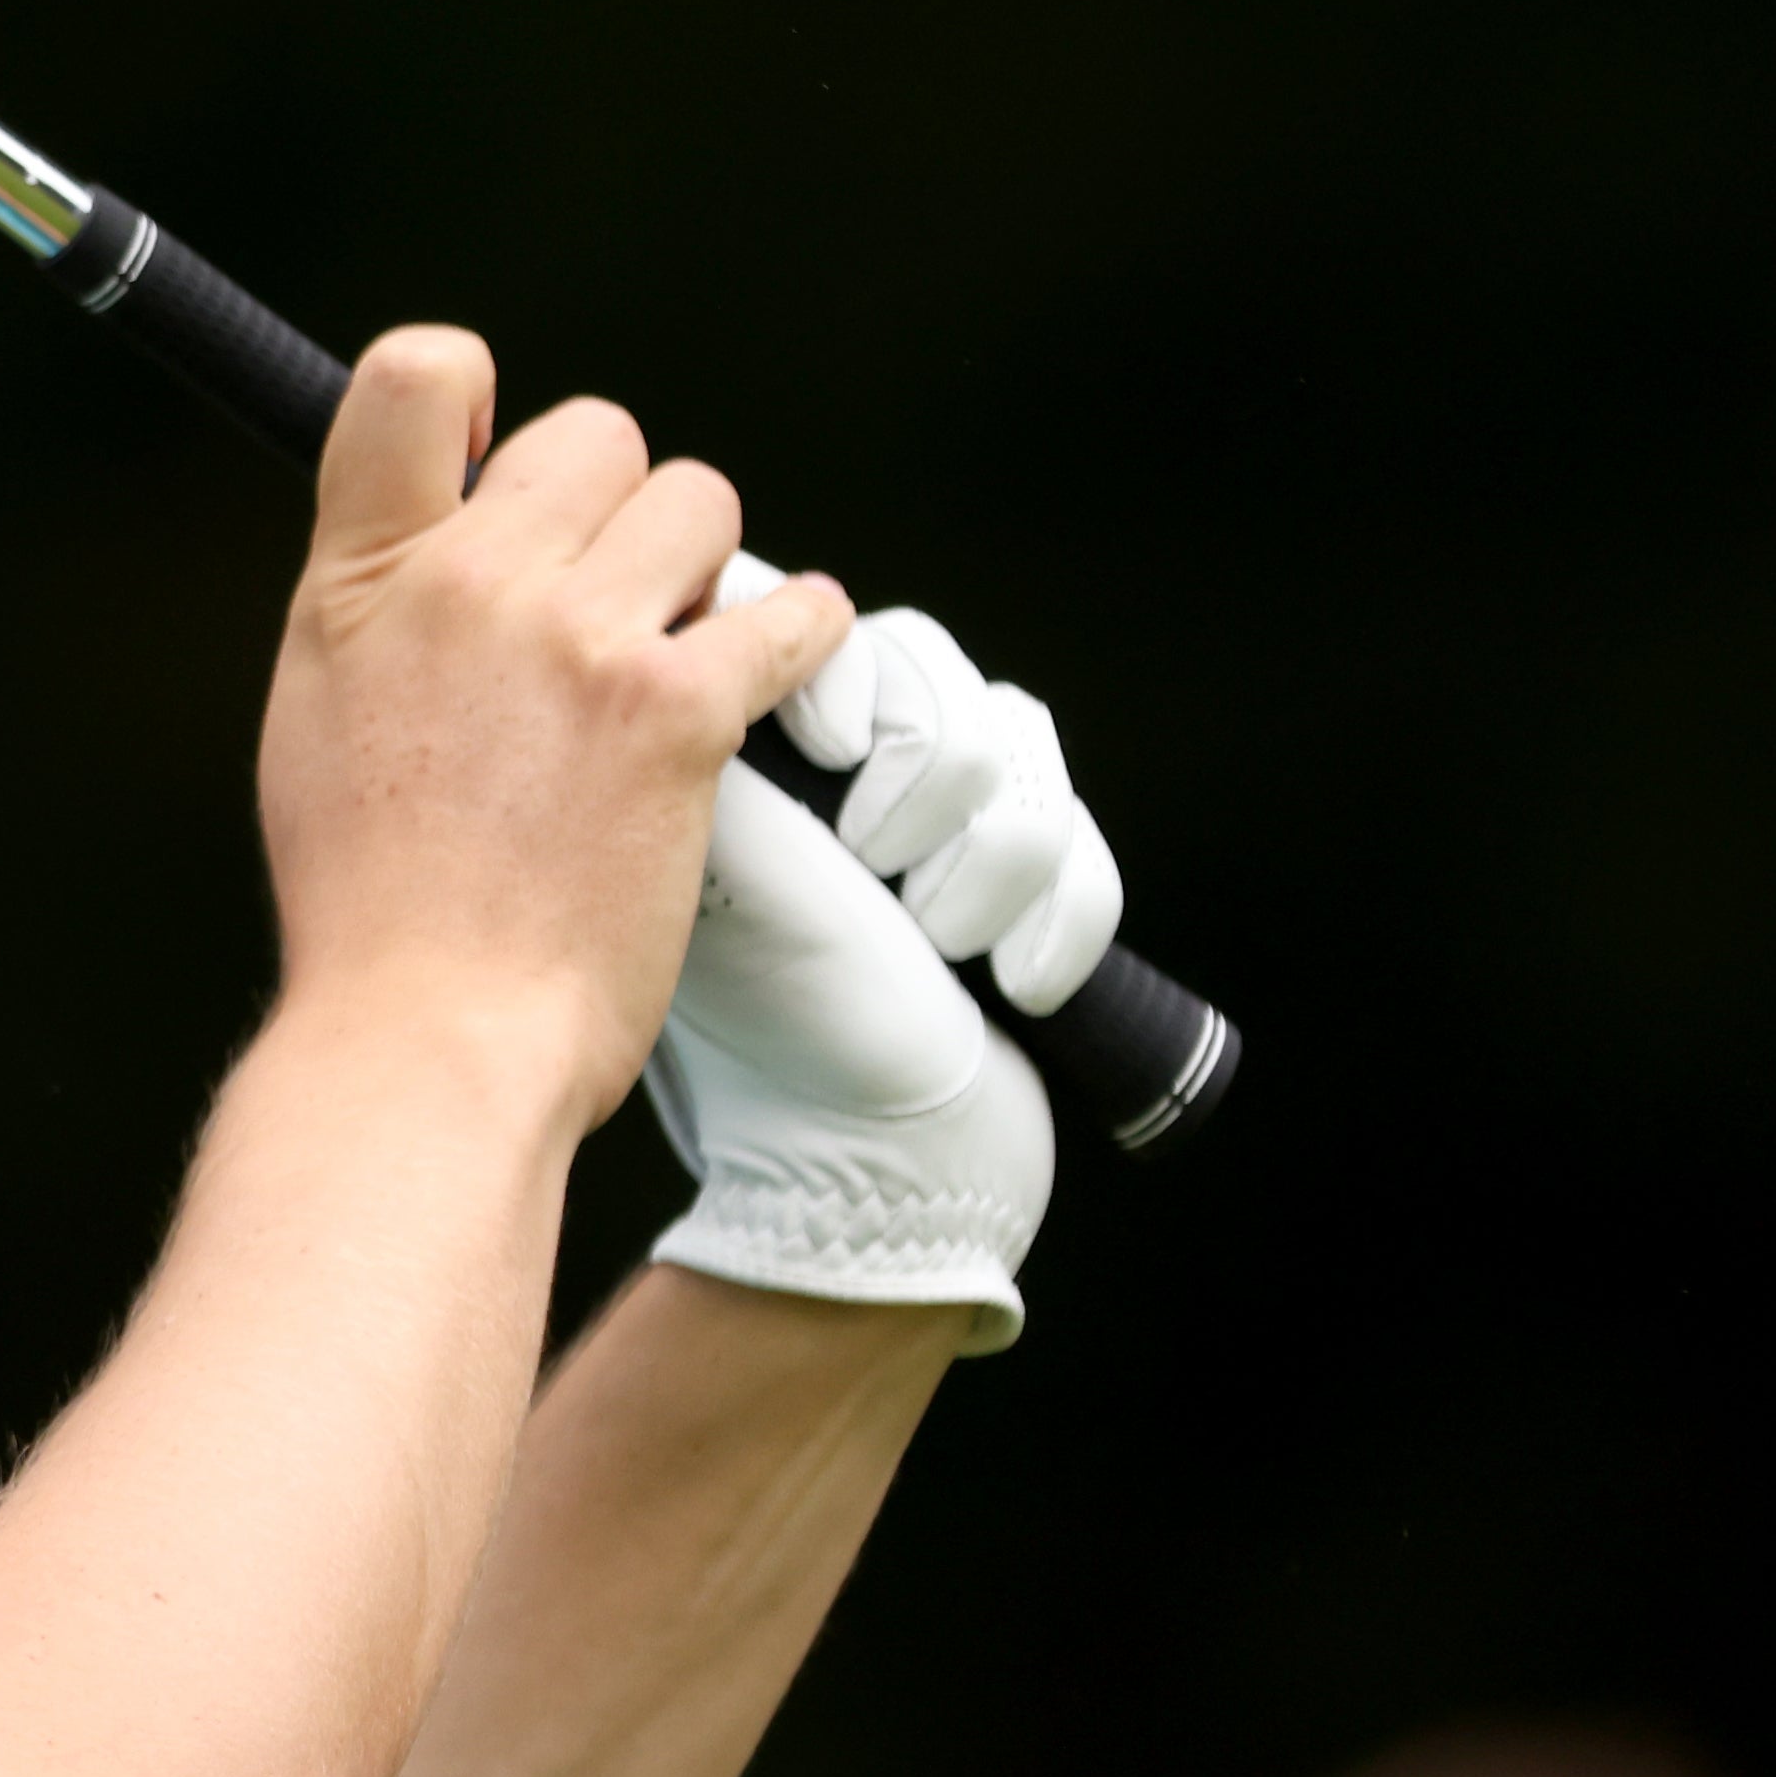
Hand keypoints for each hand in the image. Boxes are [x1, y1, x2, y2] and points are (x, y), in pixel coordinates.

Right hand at [259, 330, 850, 1137]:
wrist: (433, 1029)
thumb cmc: (372, 898)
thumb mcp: (323, 708)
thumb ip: (387, 600)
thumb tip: (465, 534)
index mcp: (363, 576)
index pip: (417, 372)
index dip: (479, 394)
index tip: (502, 465)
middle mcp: (471, 581)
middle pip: (597, 435)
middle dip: (618, 506)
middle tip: (613, 597)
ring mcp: (581, 641)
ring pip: (700, 504)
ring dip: (703, 572)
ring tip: (680, 651)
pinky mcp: (679, 714)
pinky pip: (790, 612)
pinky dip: (800, 637)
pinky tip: (779, 671)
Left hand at [639, 604, 1099, 1349]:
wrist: (876, 1163)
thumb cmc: (772, 1021)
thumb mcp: (718, 861)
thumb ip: (702, 731)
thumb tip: (702, 624)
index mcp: (751, 743)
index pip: (808, 613)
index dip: (836, 666)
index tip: (823, 746)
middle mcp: (848, 760)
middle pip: (928, 663)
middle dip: (919, 783)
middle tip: (873, 870)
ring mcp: (943, 809)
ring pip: (1011, 740)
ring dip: (980, 862)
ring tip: (932, 940)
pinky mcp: (1026, 863)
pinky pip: (1074, 826)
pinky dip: (1051, 913)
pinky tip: (1009, 981)